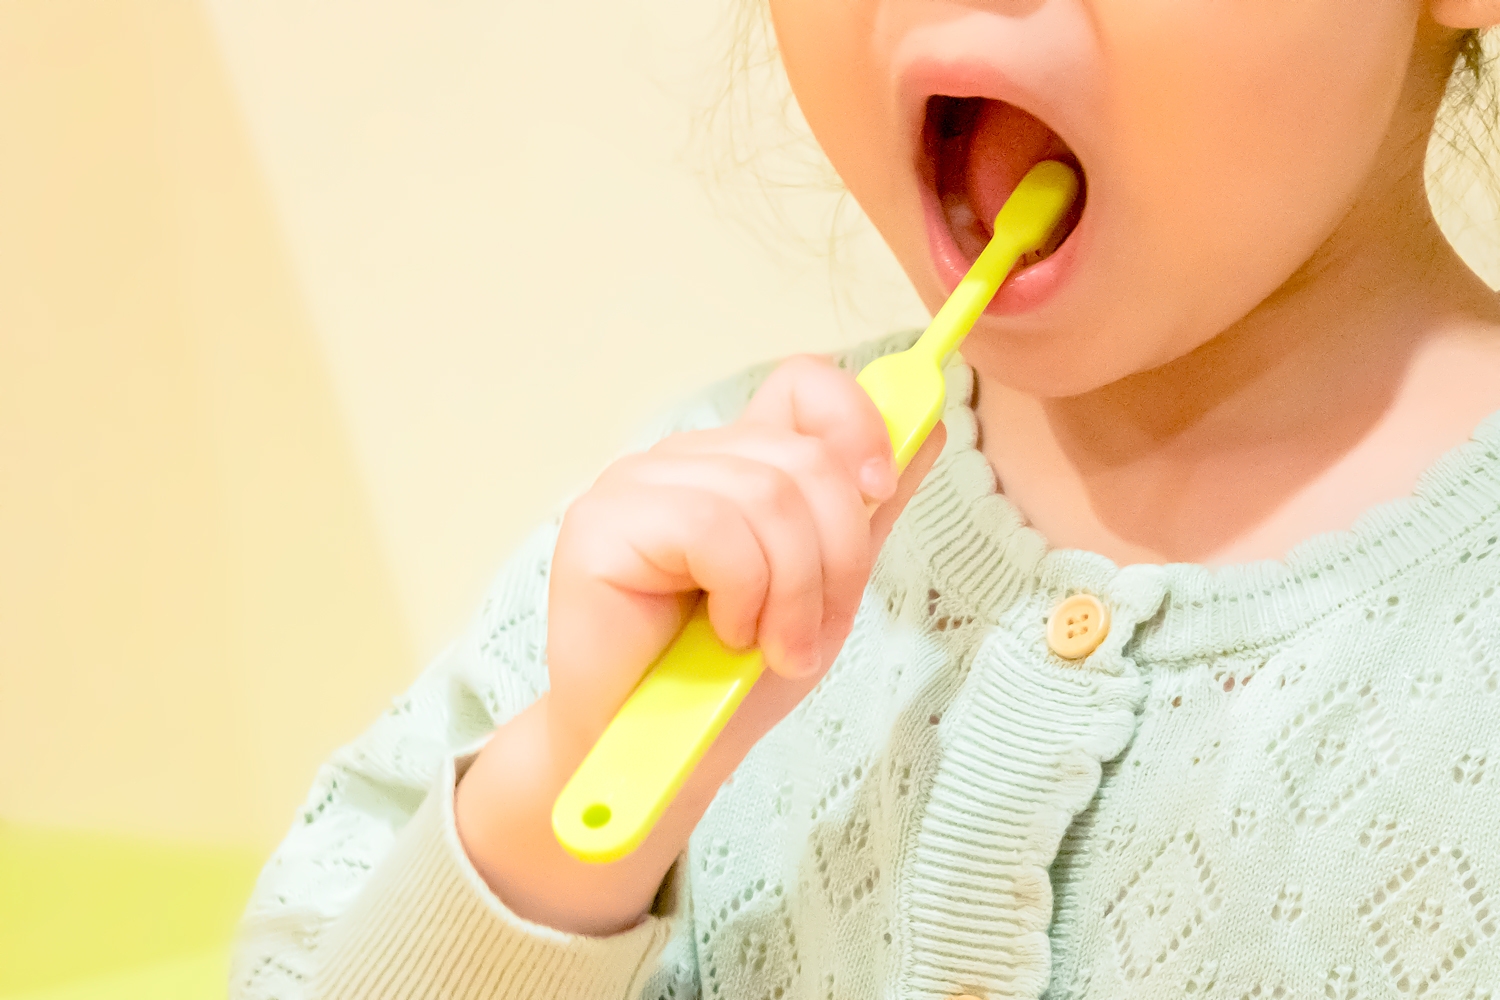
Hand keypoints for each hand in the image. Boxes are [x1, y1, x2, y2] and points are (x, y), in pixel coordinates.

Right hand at [456, 355, 944, 934]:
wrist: (658, 760)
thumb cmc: (728, 682)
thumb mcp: (824, 593)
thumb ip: (865, 513)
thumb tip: (931, 429)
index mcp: (735, 464)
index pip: (804, 384)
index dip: (857, 424)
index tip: (879, 494)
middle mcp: (683, 460)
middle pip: (805, 457)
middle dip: (836, 557)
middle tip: (811, 633)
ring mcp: (636, 484)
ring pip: (767, 494)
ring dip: (792, 592)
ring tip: (770, 647)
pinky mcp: (601, 522)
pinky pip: (714, 529)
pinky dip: (743, 595)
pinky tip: (724, 635)